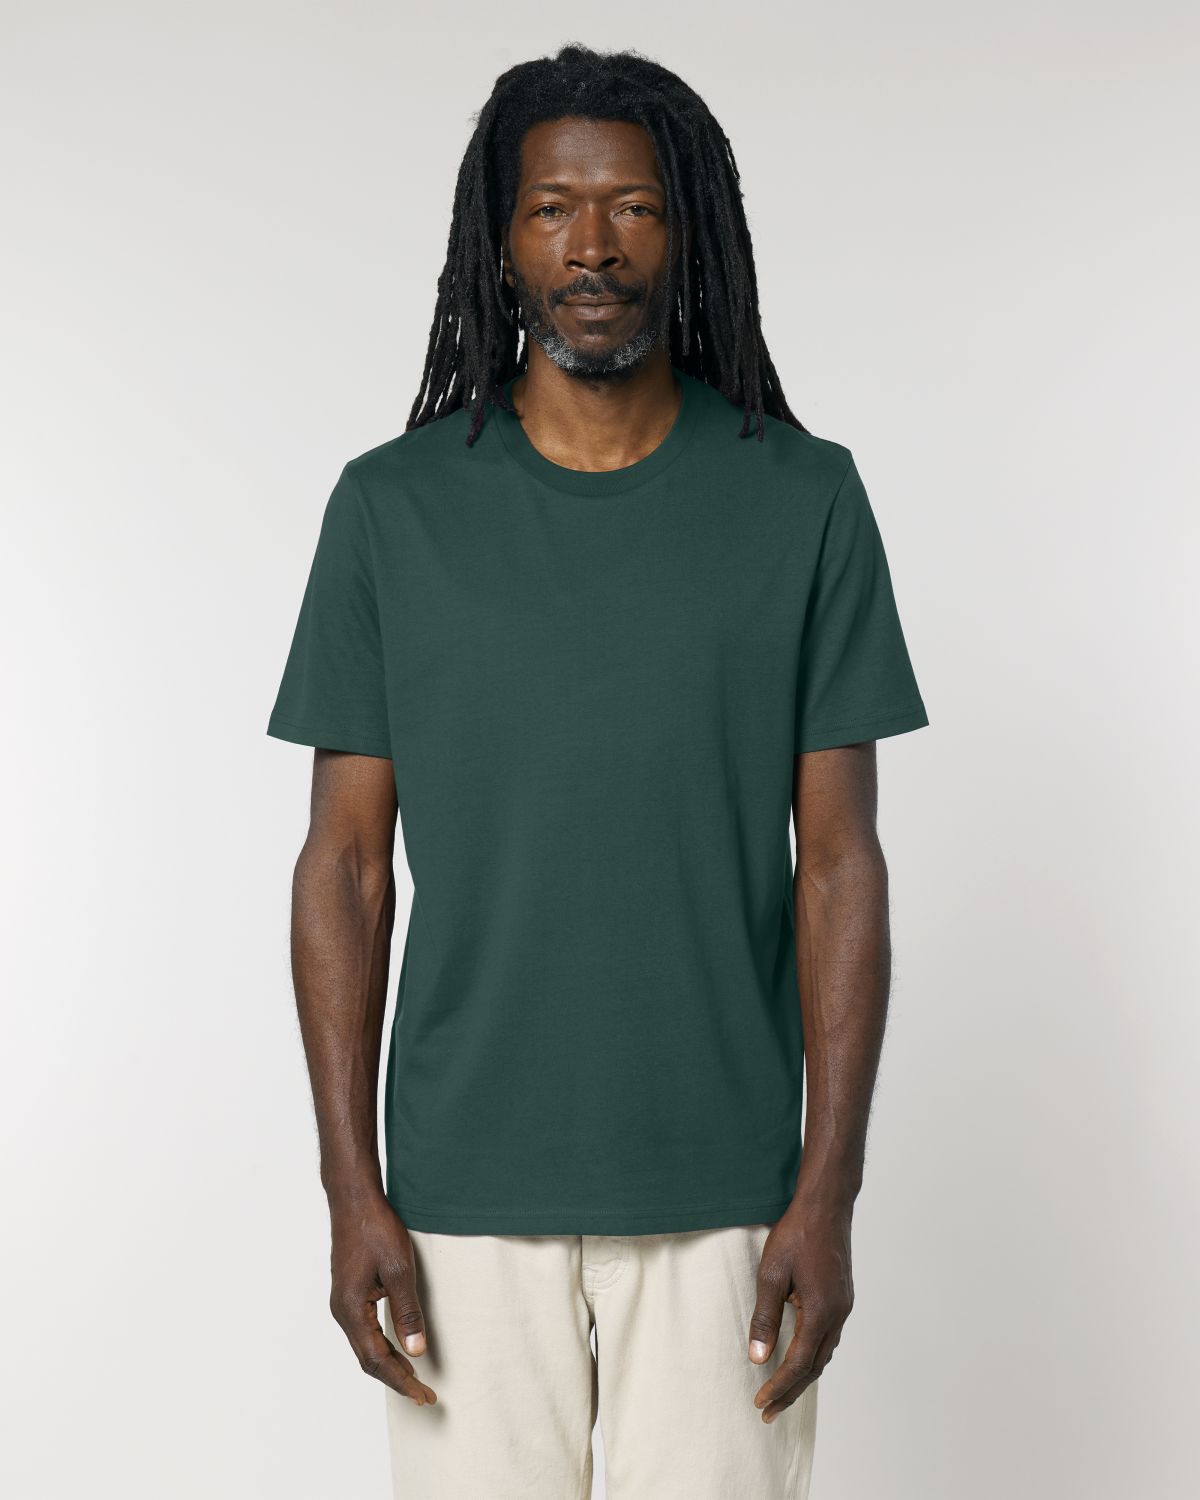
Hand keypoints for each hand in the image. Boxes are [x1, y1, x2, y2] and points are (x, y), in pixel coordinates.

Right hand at [328, 1190, 436, 1406]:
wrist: (354, 1199)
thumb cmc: (375, 1228)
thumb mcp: (398, 1269)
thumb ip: (407, 1312)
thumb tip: (416, 1352)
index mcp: (351, 1309)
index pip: (376, 1360)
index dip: (401, 1380)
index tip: (423, 1396)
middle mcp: (342, 1311)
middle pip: (368, 1358)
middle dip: (396, 1378)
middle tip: (424, 1395)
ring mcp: (343, 1302)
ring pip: (365, 1345)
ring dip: (389, 1364)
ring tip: (414, 1379)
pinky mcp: (349, 1293)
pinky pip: (365, 1330)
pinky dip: (382, 1345)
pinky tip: (398, 1347)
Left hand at [747, 1195, 853, 1421]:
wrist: (826, 1206)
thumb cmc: (796, 1234)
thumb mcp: (771, 1274)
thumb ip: (765, 1317)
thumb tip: (757, 1357)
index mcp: (821, 1312)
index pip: (798, 1364)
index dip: (778, 1387)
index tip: (760, 1403)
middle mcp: (837, 1315)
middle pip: (814, 1367)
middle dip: (790, 1392)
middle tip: (767, 1412)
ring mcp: (843, 1307)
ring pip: (823, 1354)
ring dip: (802, 1376)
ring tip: (780, 1393)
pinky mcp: (842, 1298)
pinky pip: (828, 1338)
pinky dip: (812, 1356)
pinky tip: (799, 1359)